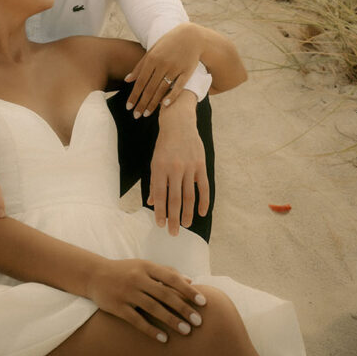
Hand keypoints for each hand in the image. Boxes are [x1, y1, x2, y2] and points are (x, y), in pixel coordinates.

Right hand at [86, 257, 206, 341]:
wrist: (95, 275)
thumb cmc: (125, 271)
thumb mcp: (144, 266)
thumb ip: (166, 273)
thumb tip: (190, 281)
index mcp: (146, 267)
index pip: (171, 278)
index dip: (188, 290)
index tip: (202, 302)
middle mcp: (137, 278)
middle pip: (165, 294)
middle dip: (183, 308)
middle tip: (199, 321)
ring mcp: (127, 293)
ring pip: (153, 308)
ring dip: (171, 320)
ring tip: (186, 331)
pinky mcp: (117, 306)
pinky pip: (136, 320)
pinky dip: (151, 329)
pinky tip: (163, 338)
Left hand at [125, 24, 204, 116]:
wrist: (191, 36)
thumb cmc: (168, 43)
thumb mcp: (153, 50)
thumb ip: (140, 65)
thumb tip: (127, 80)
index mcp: (152, 58)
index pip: (140, 81)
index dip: (134, 95)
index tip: (128, 107)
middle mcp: (162, 64)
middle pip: (149, 88)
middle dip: (141, 103)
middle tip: (135, 116)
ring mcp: (175, 68)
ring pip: (161, 90)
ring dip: (153, 104)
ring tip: (146, 114)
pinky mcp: (187, 72)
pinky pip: (178, 87)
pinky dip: (171, 97)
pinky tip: (164, 106)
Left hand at [147, 95, 208, 235]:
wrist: (179, 123)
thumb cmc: (164, 144)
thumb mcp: (155, 160)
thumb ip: (154, 182)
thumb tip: (152, 202)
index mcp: (159, 167)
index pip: (160, 195)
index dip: (160, 212)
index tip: (160, 225)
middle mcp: (174, 168)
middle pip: (174, 199)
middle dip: (173, 218)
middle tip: (173, 233)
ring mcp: (189, 166)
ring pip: (189, 196)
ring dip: (187, 213)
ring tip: (186, 225)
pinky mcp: (201, 165)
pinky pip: (203, 187)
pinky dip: (204, 201)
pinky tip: (202, 213)